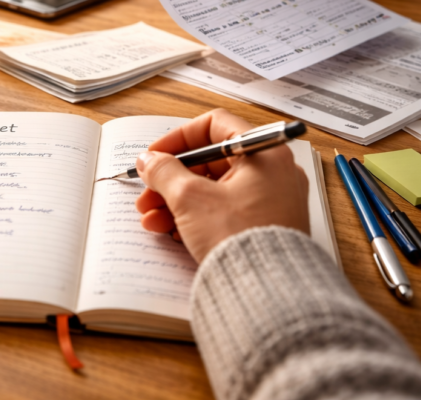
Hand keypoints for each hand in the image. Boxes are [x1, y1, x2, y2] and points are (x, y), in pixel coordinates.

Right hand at [134, 109, 308, 262]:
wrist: (268, 293)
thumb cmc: (239, 238)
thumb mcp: (190, 198)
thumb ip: (164, 171)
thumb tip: (150, 160)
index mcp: (264, 154)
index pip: (215, 126)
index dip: (179, 138)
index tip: (155, 155)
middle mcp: (273, 173)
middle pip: (211, 162)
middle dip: (171, 178)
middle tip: (146, 192)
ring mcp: (271, 202)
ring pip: (213, 190)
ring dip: (176, 200)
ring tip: (150, 218)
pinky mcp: (264, 227)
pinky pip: (224, 212)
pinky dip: (195, 216)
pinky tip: (169, 230)